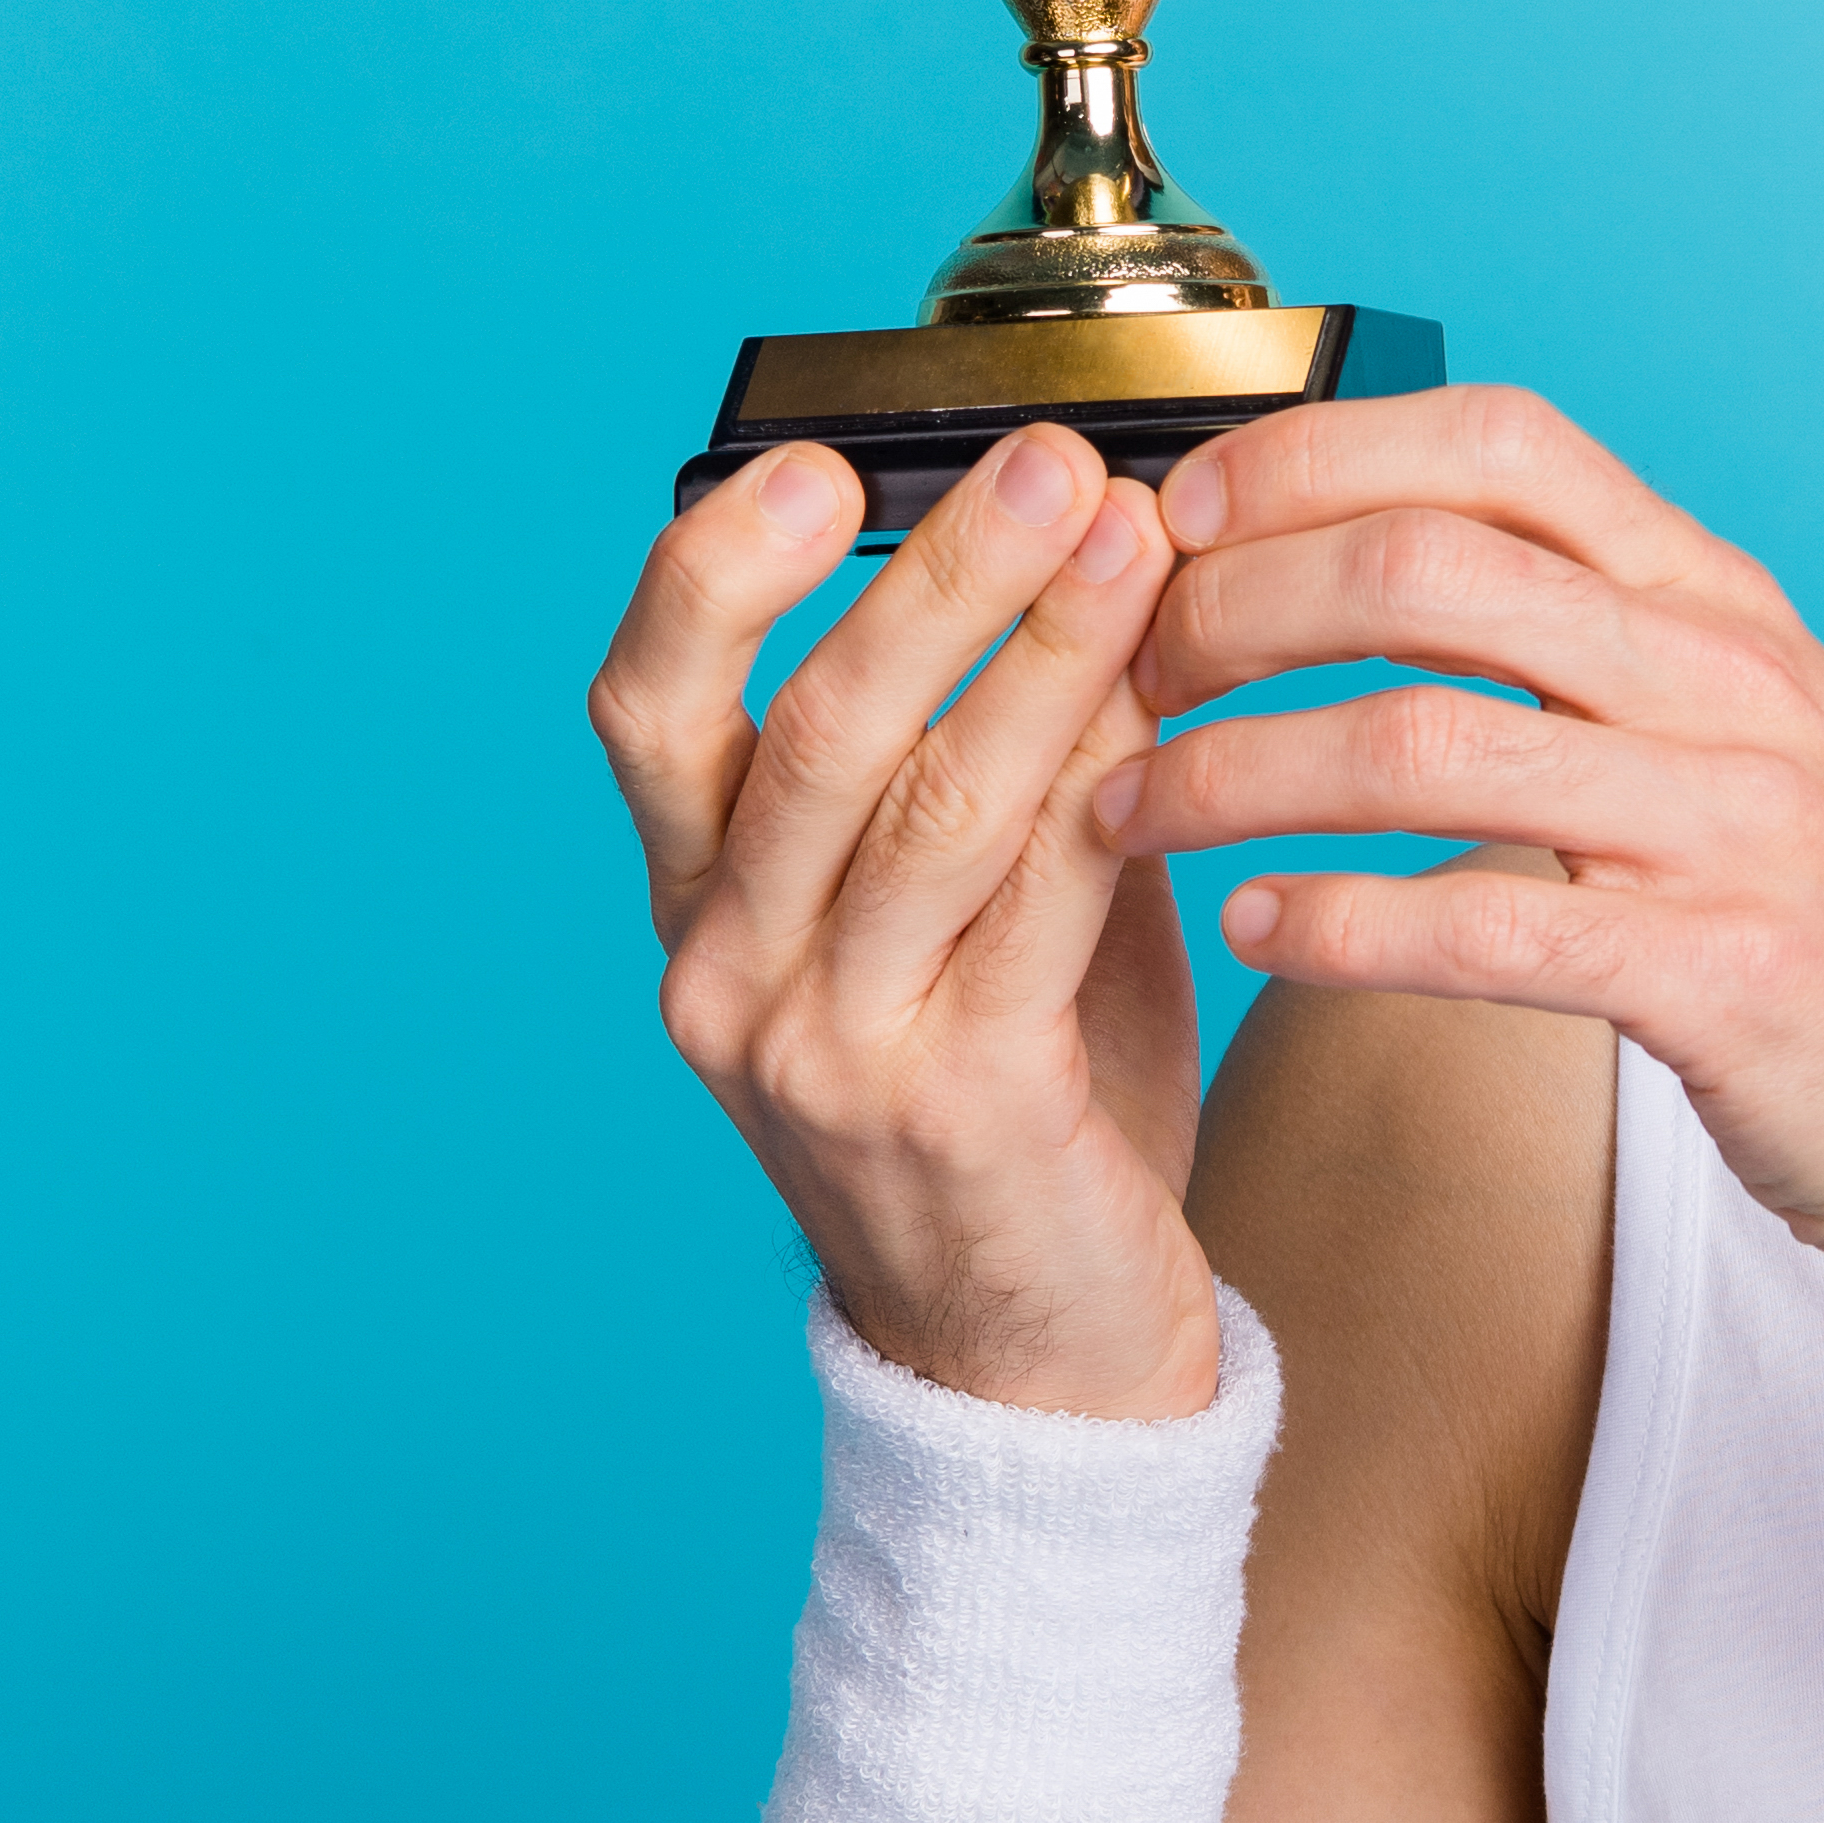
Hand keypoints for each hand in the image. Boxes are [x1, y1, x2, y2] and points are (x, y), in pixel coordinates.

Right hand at [587, 421, 1223, 1418]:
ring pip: (928, 803)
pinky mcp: (953, 1104)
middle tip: (1047, 461)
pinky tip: (1175, 702)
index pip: (647, 707)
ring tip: (1135, 540)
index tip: (808, 461)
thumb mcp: (959, 922)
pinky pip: (1034, 902)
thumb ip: (991, 765)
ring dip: (1042, 650)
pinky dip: (1106, 781)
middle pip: (812, 727)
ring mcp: (826, 1048)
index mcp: (700, 911)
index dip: (712, 573)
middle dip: (936, 575)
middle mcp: (727, 974)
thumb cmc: (1014, 1109)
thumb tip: (1084, 558)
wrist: (1037, 1361)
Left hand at [1119, 389, 1823, 1248]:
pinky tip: (1258, 934)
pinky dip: (1339, 927)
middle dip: (1234, 607)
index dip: (1315, 456)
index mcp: (1713, 598)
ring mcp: (1725, 824)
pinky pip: (1485, 929)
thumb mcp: (1747, 716)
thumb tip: (1392, 554)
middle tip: (1128, 672)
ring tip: (1129, 813)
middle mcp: (1719, 680)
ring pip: (1423, 741)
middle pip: (1425, 570)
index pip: (1497, 447)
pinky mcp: (1716, 973)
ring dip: (1236, 771)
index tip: (1187, 512)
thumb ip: (1597, 631)